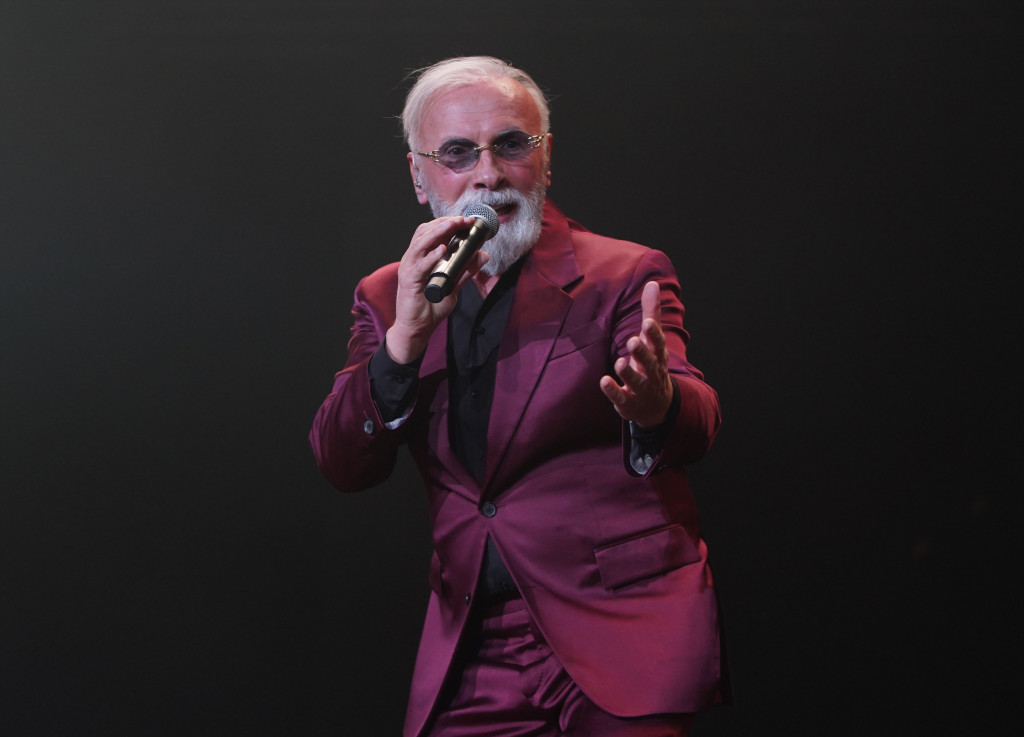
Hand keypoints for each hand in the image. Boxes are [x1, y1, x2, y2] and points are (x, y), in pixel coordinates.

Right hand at [386, 216, 488, 363]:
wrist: (418, 329)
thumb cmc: (430, 308)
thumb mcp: (454, 286)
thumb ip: (466, 270)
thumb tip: (483, 254)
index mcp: (422, 257)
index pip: (432, 232)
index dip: (449, 223)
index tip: (468, 220)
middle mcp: (413, 259)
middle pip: (426, 232)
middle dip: (446, 223)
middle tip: (464, 220)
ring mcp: (409, 269)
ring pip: (420, 242)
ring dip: (438, 231)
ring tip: (454, 225)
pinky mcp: (409, 281)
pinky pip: (420, 265)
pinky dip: (431, 256)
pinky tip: (442, 249)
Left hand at [600, 281, 673, 427]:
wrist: (657, 405)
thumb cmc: (652, 364)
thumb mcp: (653, 340)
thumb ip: (651, 312)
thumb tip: (652, 283)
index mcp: (658, 355)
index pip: (658, 344)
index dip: (653, 335)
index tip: (647, 324)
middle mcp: (652, 372)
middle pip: (649, 362)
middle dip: (642, 352)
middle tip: (633, 340)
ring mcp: (641, 389)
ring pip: (636, 381)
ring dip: (628, 372)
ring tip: (619, 362)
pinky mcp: (628, 402)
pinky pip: (621, 398)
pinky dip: (613, 391)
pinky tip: (603, 381)